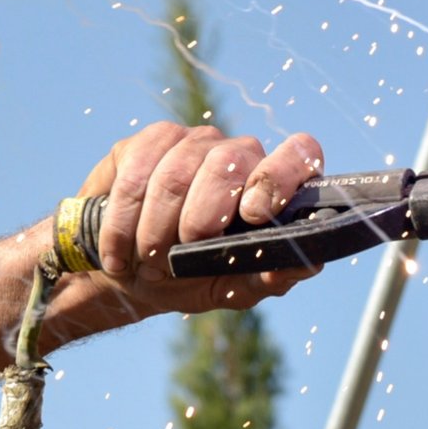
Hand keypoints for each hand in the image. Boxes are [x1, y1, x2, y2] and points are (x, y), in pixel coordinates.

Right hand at [69, 123, 325, 315]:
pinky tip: (118, 251)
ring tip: (147, 261)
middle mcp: (240, 155)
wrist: (129, 274)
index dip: (280, 175)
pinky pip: (137, 171)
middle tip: (175, 260)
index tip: (254, 214)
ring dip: (154, 230)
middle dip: (198, 220)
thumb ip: (270, 276)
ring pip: (176, 173)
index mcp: (272, 188)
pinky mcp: (150, 141)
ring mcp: (195, 142)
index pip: (299, 153)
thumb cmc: (192, 277)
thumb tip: (309, 263)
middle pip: (227, 163)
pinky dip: (123, 220)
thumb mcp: (234, 287)